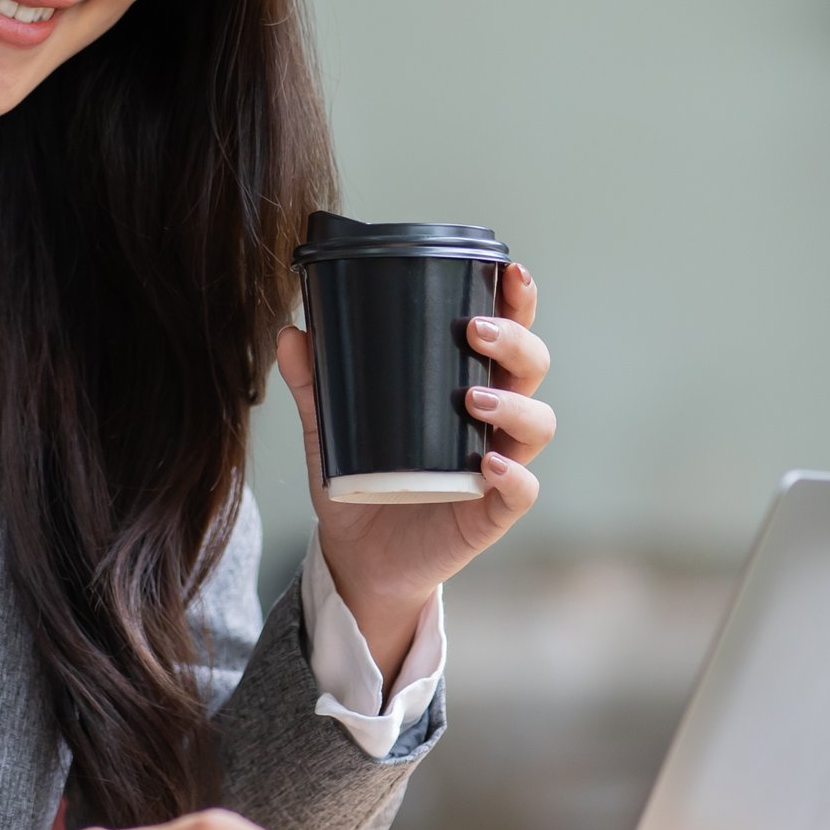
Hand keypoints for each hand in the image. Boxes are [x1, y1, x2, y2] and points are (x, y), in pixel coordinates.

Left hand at [274, 259, 556, 683]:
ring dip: (513, 403)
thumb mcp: (332, 429)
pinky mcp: (492, 512)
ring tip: (472, 398)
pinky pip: (522, 490)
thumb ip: (315, 384)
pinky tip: (491, 464)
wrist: (359, 558)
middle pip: (532, 368)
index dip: (517, 301)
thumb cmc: (362, 482)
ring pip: (537, 423)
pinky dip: (515, 475)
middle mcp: (493, 420)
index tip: (508, 271)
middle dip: (515, 341)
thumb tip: (291, 334)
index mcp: (467, 384)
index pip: (506, 335)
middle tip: (474, 330)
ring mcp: (499, 465)